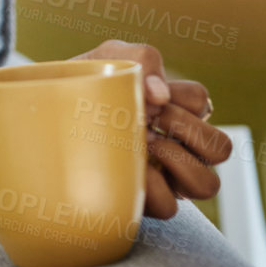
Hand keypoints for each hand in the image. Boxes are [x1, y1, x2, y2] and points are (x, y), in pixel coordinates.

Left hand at [73, 40, 231, 219]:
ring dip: (178, 163)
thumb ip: (142, 59)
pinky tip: (127, 169)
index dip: (180, 100)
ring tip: (143, 147)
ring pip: (207, 185)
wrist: (44, 116)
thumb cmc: (85, 85)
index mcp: (176, 109)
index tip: (148, 99)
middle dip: (185, 131)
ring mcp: (167, 178)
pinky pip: (169, 207)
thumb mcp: (110, 59)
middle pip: (220, 147)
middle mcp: (180, 146)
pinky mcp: (145, 203)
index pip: (202, 103)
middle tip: (148, 123)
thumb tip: (160, 95)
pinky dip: (152, 188)